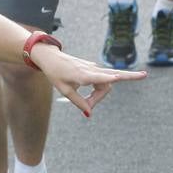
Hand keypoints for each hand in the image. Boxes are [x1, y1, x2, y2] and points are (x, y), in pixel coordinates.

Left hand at [28, 45, 146, 115]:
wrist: (51, 58)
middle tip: (107, 95)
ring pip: (106, 83)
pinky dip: (97, 91)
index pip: (100, 77)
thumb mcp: (64, 90)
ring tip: (88, 104)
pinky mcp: (92, 68)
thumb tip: (89, 114)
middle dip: (122, 81)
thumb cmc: (55, 73)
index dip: (111, 78)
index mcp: (82, 75)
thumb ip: (78, 102)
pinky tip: (90, 98)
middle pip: (109, 82)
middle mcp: (90, 69)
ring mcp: (93, 67)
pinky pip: (101, 80)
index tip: (119, 77)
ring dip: (99, 94)